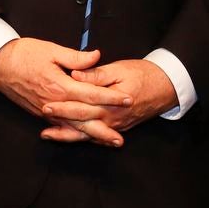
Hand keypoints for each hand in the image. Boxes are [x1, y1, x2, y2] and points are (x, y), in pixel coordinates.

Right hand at [0, 38, 132, 142]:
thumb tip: (97, 56)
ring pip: (73, 128)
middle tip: (121, 139)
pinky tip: (84, 139)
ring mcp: (46, 111)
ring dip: (92, 136)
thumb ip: (76, 57)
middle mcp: (54, 103)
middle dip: (104, 129)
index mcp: (60, 86)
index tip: (128, 99)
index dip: (111, 97)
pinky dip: (74, 135)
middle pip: (84, 120)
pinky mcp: (40, 114)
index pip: (91, 94)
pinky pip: (61, 127)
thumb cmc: (24, 54)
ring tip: (109, 143)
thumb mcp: (52, 50)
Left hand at [39, 59, 177, 146]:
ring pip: (87, 134)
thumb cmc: (143, 74)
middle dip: (60, 122)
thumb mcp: (119, 69)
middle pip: (81, 123)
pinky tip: (70, 137)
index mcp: (110, 103)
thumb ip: (96, 74)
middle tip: (41, 118)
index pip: (82, 106)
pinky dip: (82, 138)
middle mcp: (112, 118)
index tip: (46, 103)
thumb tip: (76, 75)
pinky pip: (97, 137)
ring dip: (67, 135)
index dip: (63, 106)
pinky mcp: (117, 127)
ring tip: (48, 135)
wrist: (166, 87)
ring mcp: (115, 126)